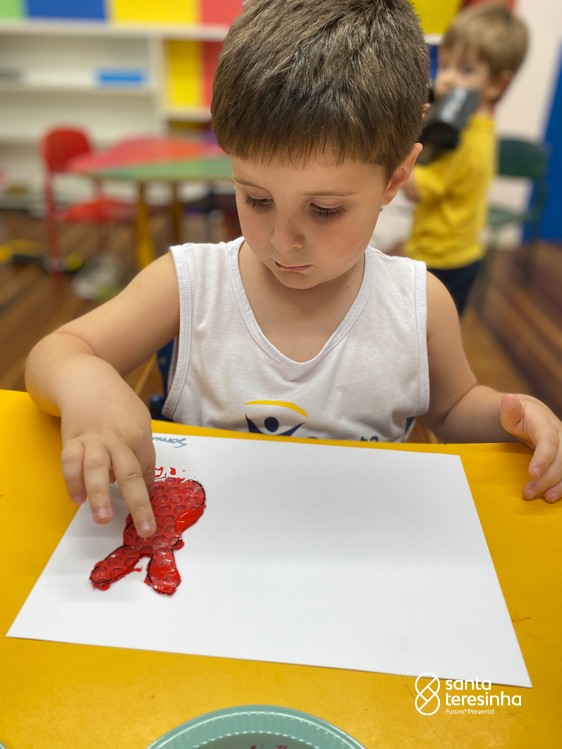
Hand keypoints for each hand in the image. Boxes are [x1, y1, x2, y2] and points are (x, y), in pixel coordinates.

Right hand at [60, 383, 156, 535]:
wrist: (86, 377)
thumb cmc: (116, 403)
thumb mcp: (137, 419)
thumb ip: (139, 448)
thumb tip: (139, 480)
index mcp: (141, 433)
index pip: (147, 468)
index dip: (148, 490)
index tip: (149, 512)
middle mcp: (119, 437)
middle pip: (131, 473)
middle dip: (139, 504)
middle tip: (146, 529)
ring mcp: (95, 438)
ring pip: (98, 468)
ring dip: (100, 494)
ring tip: (102, 518)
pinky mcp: (72, 437)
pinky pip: (71, 461)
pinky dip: (72, 480)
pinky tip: (76, 498)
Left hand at [500, 393, 561, 502]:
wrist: (529, 416)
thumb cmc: (517, 416)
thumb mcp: (508, 412)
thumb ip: (509, 410)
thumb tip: (508, 399)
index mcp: (546, 423)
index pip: (549, 441)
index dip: (543, 458)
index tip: (531, 473)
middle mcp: (561, 435)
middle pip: (561, 459)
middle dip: (547, 478)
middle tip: (528, 492)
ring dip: (559, 485)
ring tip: (545, 498)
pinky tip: (554, 495)